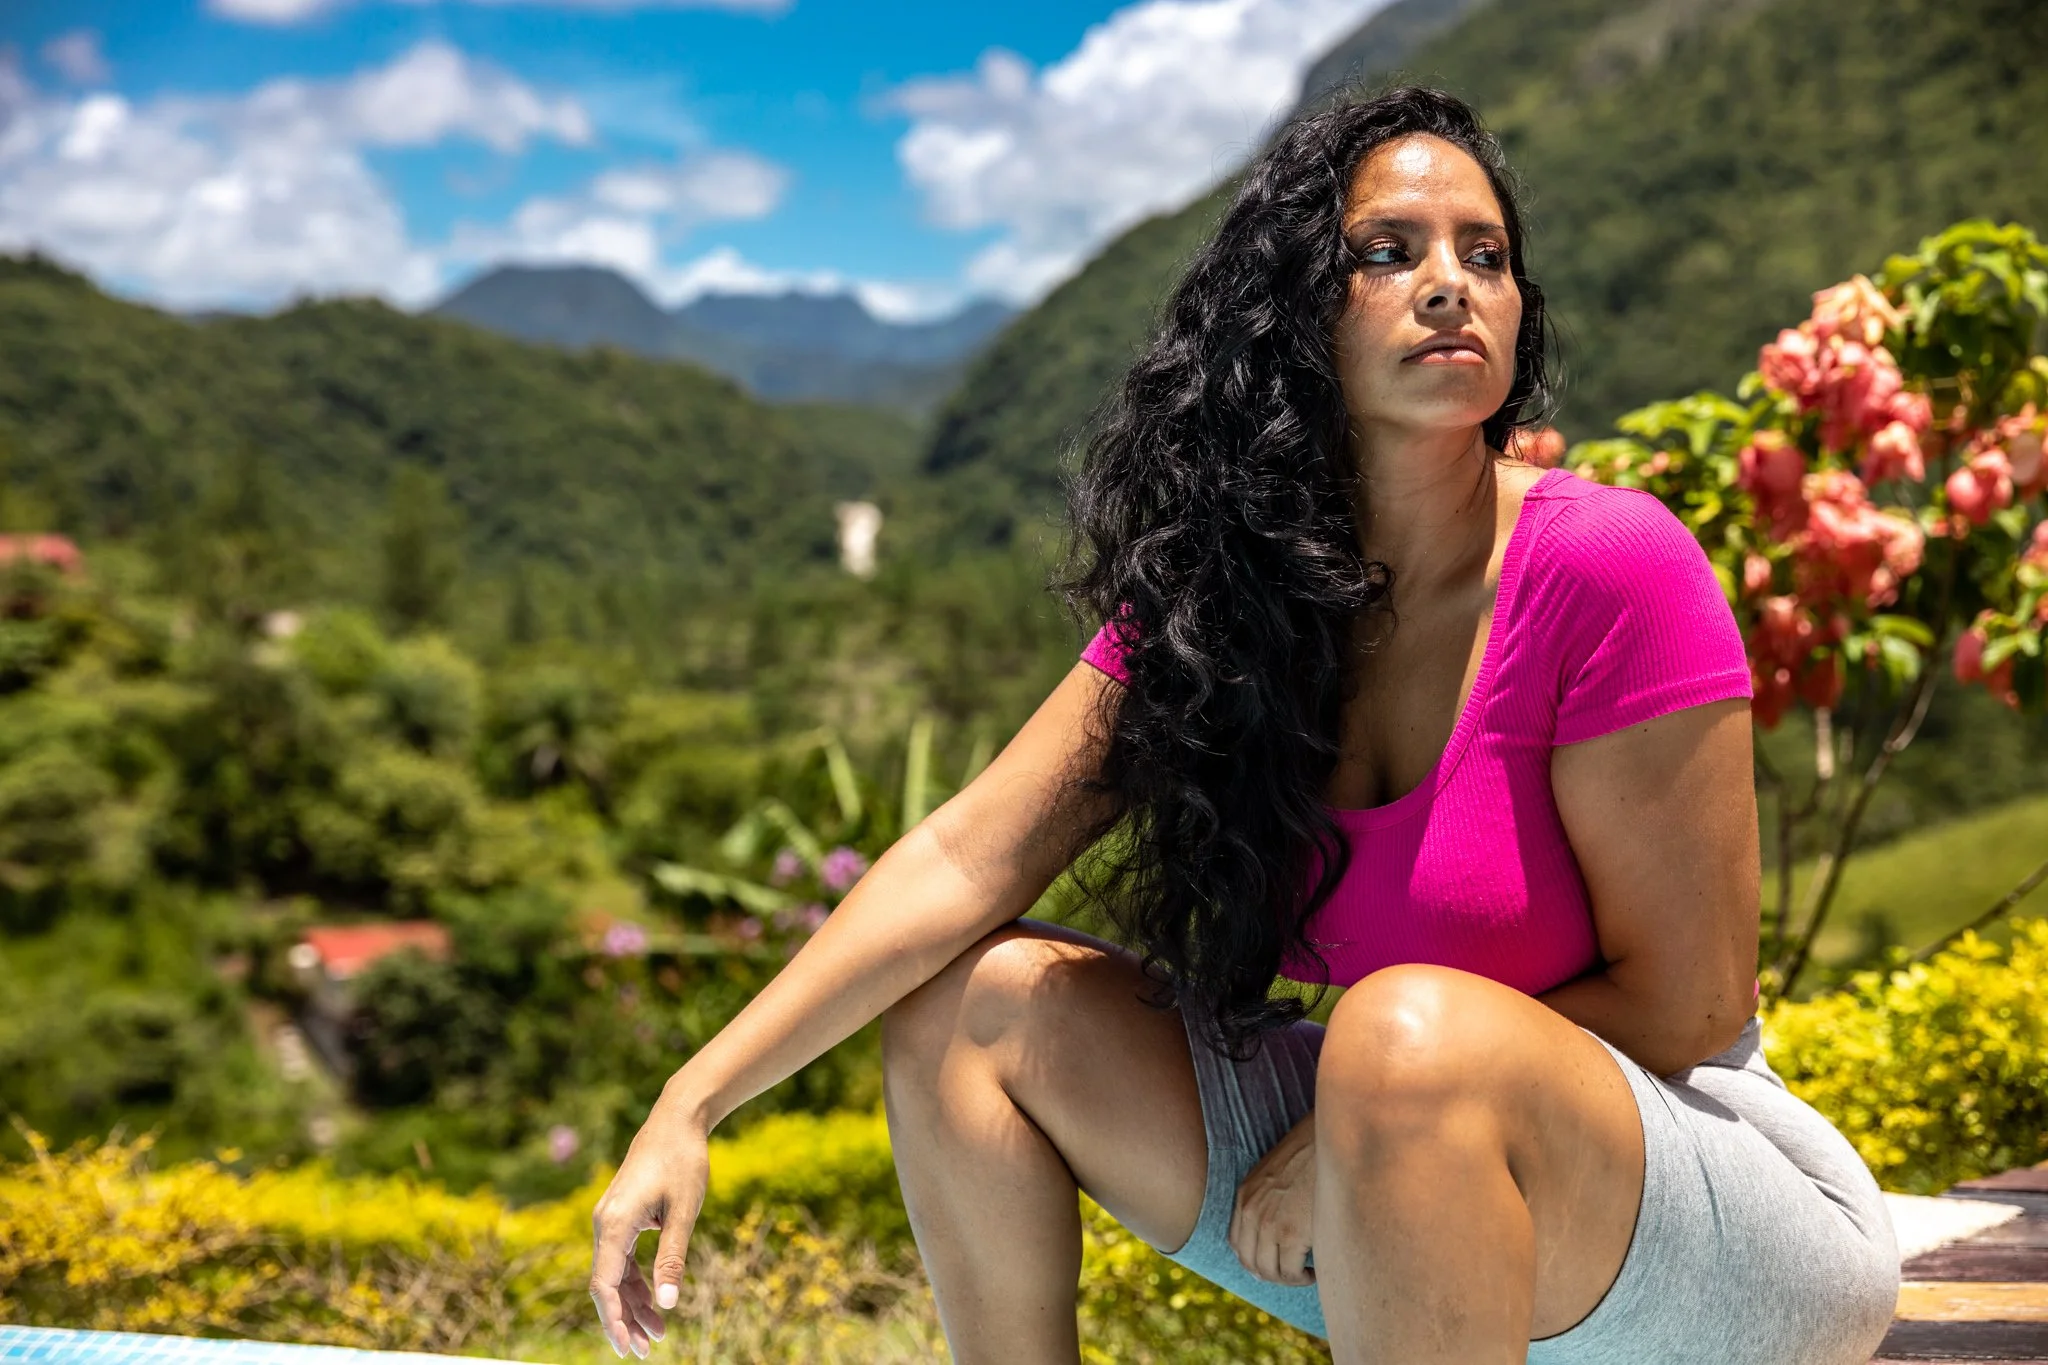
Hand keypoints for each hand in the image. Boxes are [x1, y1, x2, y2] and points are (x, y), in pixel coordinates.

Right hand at [588, 1084, 712, 1357]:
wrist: (677, 1120)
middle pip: (606, 1285)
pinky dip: (637, 1281)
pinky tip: (656, 1301)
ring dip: (634, 1304)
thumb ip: (672, 1259)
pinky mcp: (622, 1217)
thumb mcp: (683, 1213)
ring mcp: (611, 1220)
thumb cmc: (684, 1162)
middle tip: (647, 1351)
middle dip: (625, 1320)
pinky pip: (623, 1259)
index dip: (614, 1320)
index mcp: (614, 1223)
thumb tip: (668, 1303)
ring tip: (658, 1334)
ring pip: (615, 1274)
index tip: (629, 1348)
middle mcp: (604, 1223)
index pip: (604, 1285)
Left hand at [1228, 1110, 1317, 1285]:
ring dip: (1286, 1279)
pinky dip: (1302, 1278)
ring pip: (1268, 1272)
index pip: (1236, 1242)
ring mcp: (1269, 1223)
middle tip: (1292, 1274)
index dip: (1254, 1259)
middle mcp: (1252, 1211)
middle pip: (1249, 1262)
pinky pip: (1290, 1272)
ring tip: (1305, 1273)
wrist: (1330, 1139)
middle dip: (1270, 1274)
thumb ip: (1270, 1194)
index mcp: (1246, 1195)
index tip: (1274, 1262)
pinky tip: (1315, 1271)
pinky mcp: (1292, 1233)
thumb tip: (1282, 1217)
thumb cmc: (1312, 1151)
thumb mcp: (1278, 1170)